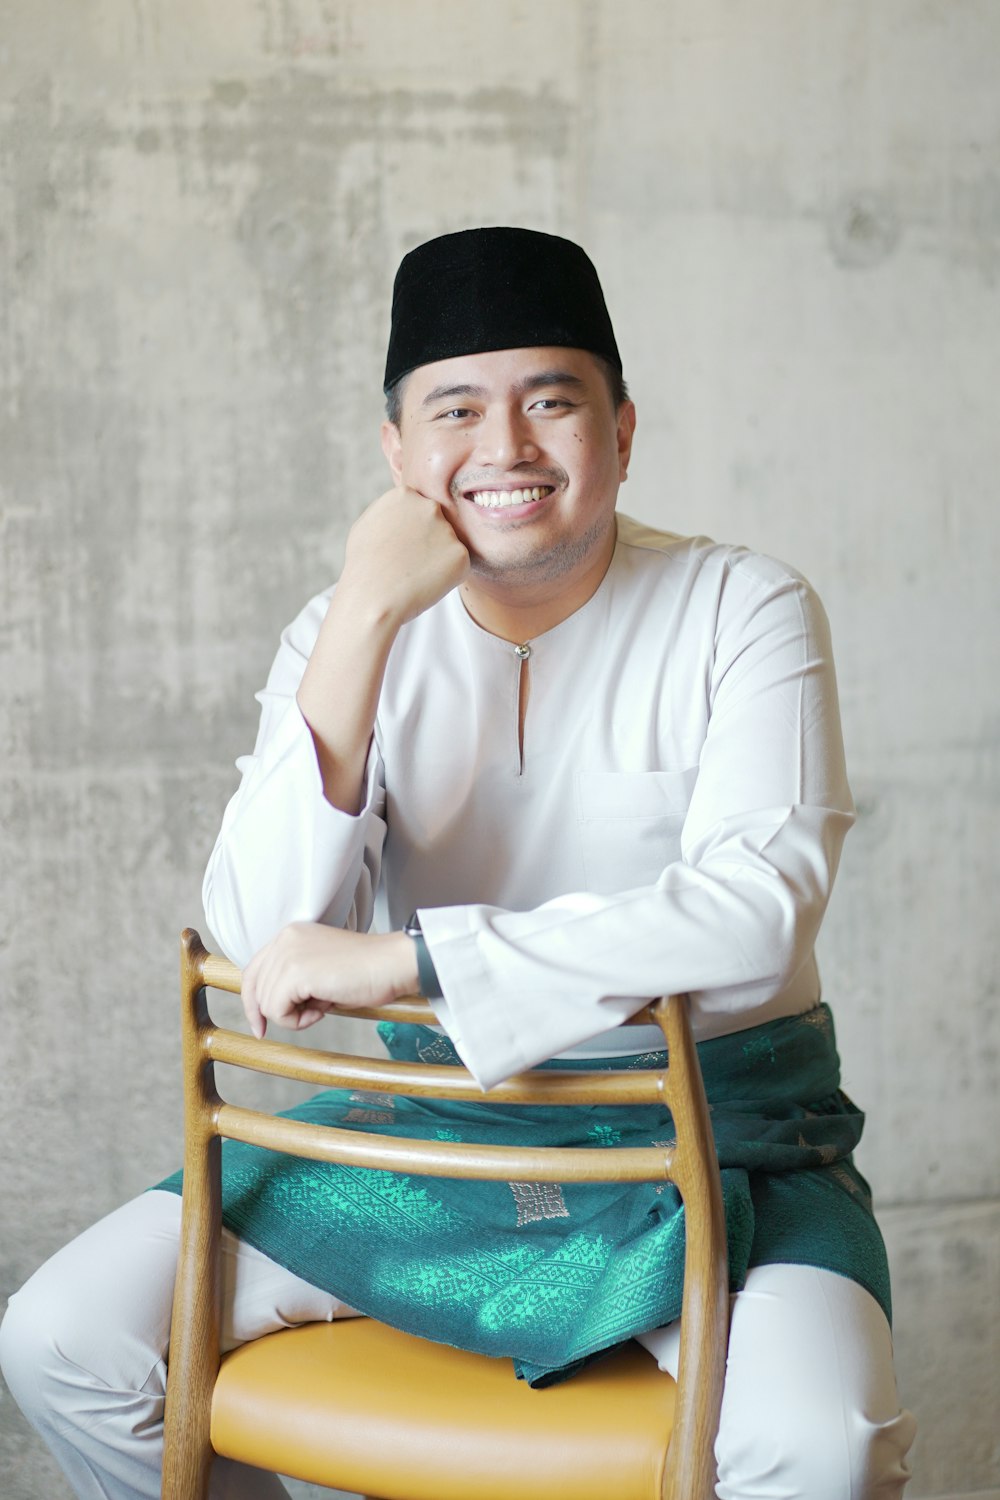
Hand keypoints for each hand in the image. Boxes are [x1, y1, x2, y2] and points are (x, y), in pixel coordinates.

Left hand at [240, 923, 419, 1038]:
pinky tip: (324, 1009)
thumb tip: (274, 1006)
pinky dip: (298, 1021)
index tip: (261, 1027)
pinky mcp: (295, 973)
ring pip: (267, 1004)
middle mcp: (284, 939)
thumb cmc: (365, 971)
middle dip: (282, 1011)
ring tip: (325, 1004)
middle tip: (314, 1012)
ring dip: (295, 1016)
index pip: (253, 972)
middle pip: (256, 991)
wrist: (391, 964)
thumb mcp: (320, 969)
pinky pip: (278, 1012)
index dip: (254, 1003)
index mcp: (290, 934)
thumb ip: (294, 978)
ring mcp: (288, 954)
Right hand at [339, 487, 470, 627]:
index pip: (419, 511)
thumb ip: (392, 512)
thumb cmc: (363, 565)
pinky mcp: (462, 554)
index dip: (411, 534)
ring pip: (448, 546)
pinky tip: (426, 584)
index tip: (400, 548)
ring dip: (437, 561)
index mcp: (405, 495)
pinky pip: (458, 566)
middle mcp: (430, 506)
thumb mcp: (368, 524)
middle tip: (409, 564)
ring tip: (414, 575)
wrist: (372, 596)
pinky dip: (447, 578)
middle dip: (428, 543)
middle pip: (437, 525)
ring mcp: (448, 530)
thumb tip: (405, 510)